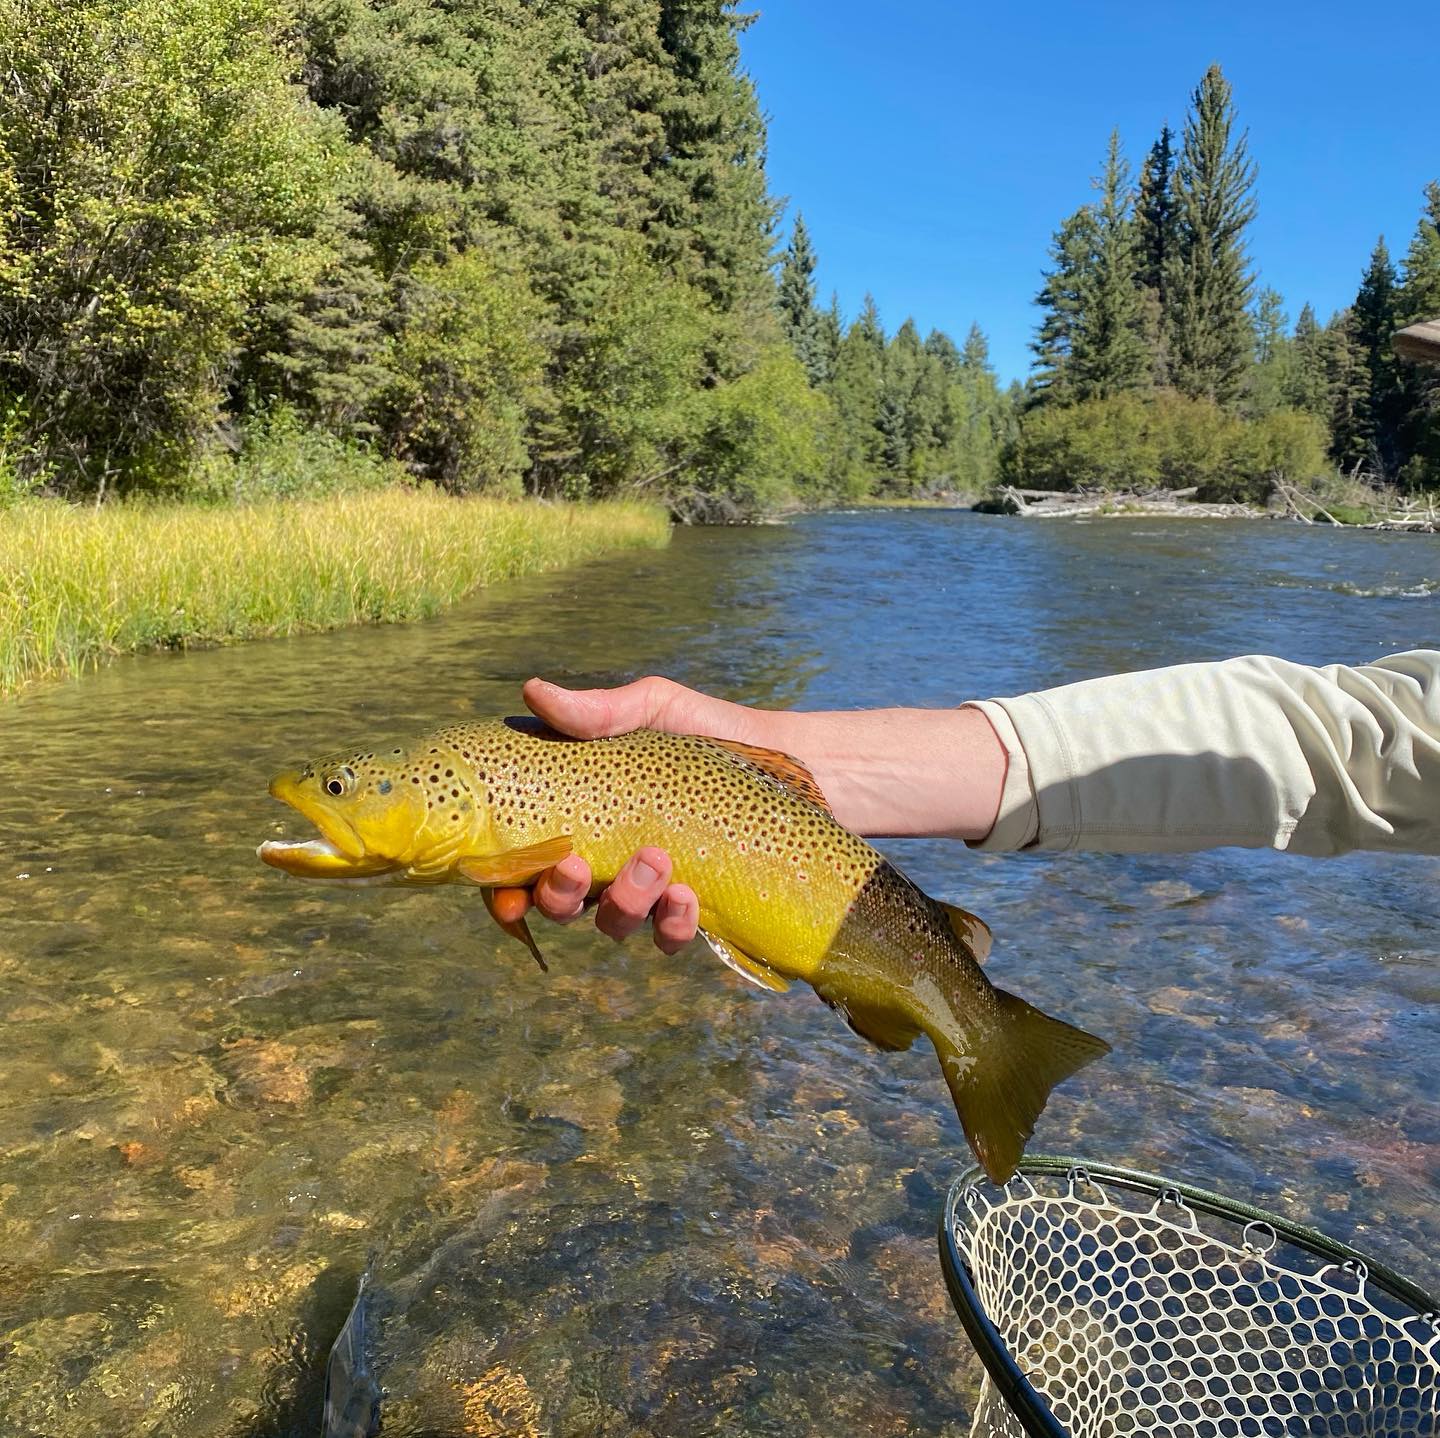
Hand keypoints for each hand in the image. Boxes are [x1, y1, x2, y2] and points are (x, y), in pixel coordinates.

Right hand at [522, 676, 751, 953]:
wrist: (794, 766)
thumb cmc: (711, 733)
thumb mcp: (655, 711)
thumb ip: (597, 712)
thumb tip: (532, 690)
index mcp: (582, 815)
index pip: (524, 861)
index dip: (503, 888)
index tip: (506, 896)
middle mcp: (607, 860)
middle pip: (557, 903)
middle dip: (558, 896)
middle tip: (579, 867)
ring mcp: (649, 891)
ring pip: (611, 923)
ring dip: (623, 904)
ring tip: (656, 863)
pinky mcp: (695, 912)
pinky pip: (668, 937)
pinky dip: (672, 925)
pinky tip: (689, 897)